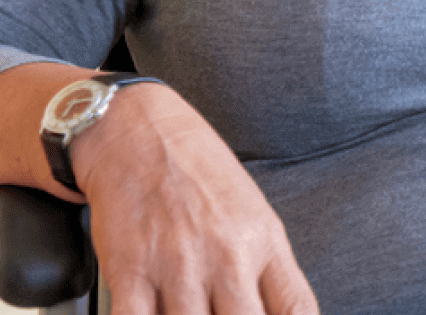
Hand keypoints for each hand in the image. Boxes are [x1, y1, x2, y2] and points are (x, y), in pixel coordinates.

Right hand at [70, 82, 316, 314]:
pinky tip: (152, 313)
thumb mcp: (251, 210)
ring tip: (189, 310)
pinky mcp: (129, 271)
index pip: (296, 309)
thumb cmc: (195, 168)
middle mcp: (226, 256)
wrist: (138, 130)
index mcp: (263, 241)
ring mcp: (178, 265)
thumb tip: (273, 312)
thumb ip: (265, 268)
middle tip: (221, 314)